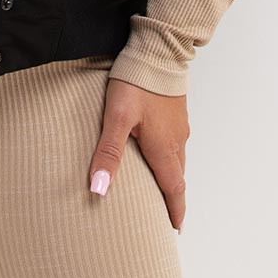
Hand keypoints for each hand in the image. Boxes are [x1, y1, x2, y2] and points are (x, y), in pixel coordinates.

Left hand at [88, 77, 188, 230]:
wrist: (159, 49)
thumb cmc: (136, 82)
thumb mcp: (117, 117)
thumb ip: (108, 153)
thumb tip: (98, 190)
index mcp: (164, 148)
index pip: (173, 189)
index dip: (174, 211)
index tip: (174, 229)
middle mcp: (177, 140)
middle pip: (178, 177)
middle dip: (173, 198)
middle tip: (167, 214)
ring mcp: (179, 125)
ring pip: (178, 159)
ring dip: (172, 177)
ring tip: (162, 188)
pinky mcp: (177, 110)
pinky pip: (177, 142)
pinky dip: (171, 157)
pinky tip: (159, 150)